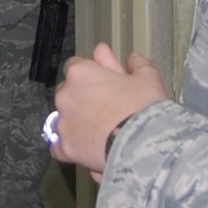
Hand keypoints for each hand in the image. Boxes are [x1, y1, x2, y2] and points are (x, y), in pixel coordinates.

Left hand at [50, 42, 167, 181]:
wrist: (143, 145)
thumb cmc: (143, 109)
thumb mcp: (147, 78)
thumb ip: (137, 64)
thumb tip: (133, 59)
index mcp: (81, 73)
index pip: (75, 65)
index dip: (90, 73)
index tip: (102, 81)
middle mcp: (65, 95)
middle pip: (66, 91)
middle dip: (81, 97)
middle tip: (104, 106)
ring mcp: (63, 123)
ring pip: (62, 119)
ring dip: (75, 121)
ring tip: (99, 130)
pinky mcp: (66, 147)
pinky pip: (59, 146)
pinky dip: (69, 146)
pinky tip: (83, 148)